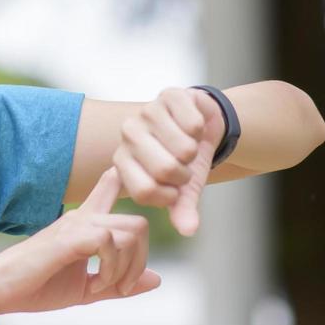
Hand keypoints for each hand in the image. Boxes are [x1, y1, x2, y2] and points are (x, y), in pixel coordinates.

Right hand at [0, 166, 158, 319]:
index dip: (133, 191)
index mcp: (85, 225)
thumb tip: (157, 278)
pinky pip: (110, 241)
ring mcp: (75, 225)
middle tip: (121, 287)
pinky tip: (95, 286)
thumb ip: (119, 283)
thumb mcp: (86, 289)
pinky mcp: (68, 238)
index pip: (112, 188)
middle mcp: (82, 218)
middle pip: (139, 222)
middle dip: (140, 260)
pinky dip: (112, 269)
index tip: (142, 205)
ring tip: (105, 288)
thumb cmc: (36, 287)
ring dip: (127, 267)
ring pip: (130, 231)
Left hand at [111, 87, 225, 236]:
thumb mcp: (182, 190)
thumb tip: (189, 230)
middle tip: (183, 166)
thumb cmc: (185, 162)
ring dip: (195, 152)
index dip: (168, 196)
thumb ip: (182, 209)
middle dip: (184, 174)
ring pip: (183, 148)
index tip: (174, 190)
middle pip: (164, 169)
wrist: (202, 126)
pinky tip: (192, 126)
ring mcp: (146, 112)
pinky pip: (194, 124)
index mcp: (122, 161)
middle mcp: (128, 135)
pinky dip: (201, 130)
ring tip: (187, 146)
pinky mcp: (169, 94)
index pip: (144, 191)